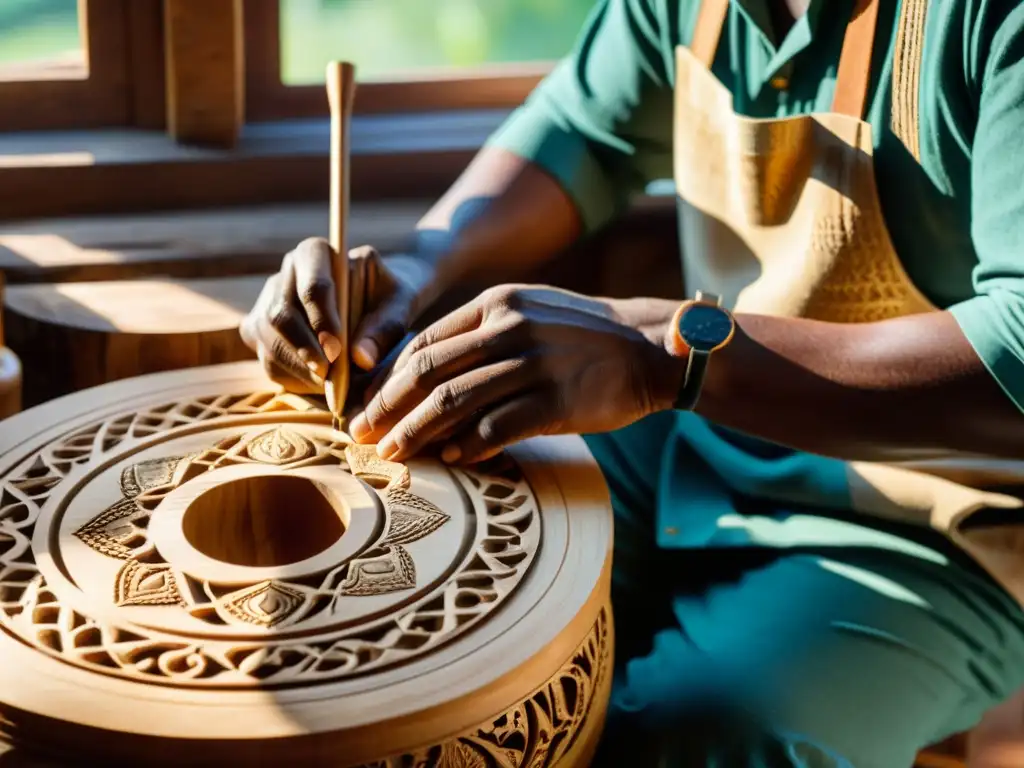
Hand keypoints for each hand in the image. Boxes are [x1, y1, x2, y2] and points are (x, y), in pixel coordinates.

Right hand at [240, 238, 438, 393]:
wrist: (374, 303)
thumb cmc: (388, 297)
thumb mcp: (399, 304)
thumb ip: (385, 327)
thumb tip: (361, 358)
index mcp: (316, 253)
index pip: (312, 286)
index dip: (322, 322)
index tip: (337, 352)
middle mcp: (286, 273)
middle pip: (281, 315)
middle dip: (304, 350)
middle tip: (329, 375)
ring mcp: (268, 301)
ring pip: (268, 339)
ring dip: (297, 368)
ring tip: (328, 384)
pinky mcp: (261, 330)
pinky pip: (266, 358)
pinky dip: (291, 377)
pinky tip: (318, 384)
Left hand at [348, 285, 684, 463]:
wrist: (649, 350)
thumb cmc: (582, 338)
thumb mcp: (529, 314)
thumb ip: (480, 336)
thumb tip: (424, 374)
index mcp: (497, 303)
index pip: (424, 342)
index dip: (387, 377)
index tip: (367, 405)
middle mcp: (510, 327)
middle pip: (428, 372)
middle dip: (387, 407)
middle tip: (361, 435)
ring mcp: (534, 363)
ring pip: (454, 402)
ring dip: (416, 433)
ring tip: (394, 454)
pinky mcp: (557, 399)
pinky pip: (498, 427)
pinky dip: (469, 445)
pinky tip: (452, 459)